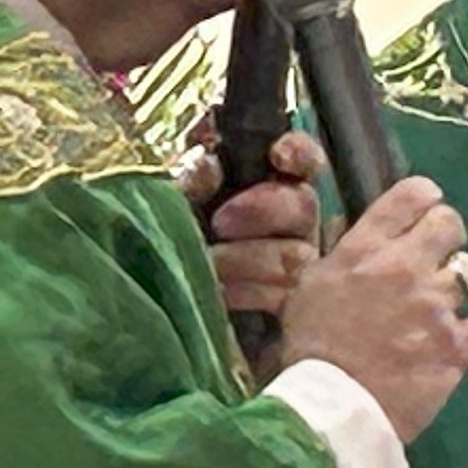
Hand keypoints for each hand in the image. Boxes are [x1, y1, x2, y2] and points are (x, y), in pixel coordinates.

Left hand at [184, 122, 328, 348]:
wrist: (163, 313)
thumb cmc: (174, 251)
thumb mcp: (176, 209)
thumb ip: (193, 183)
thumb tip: (210, 167)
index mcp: (269, 193)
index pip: (304, 164)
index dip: (299, 154)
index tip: (277, 155)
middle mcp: (291, 228)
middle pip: (303, 207)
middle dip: (264, 208)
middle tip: (221, 221)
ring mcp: (297, 271)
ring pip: (295, 254)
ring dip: (247, 257)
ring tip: (210, 264)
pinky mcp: (289, 311)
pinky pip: (284, 297)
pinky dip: (249, 292)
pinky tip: (222, 294)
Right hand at [274, 175, 467, 440]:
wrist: (330, 409)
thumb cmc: (311, 347)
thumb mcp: (311, 286)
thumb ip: (343, 253)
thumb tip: (362, 229)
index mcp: (366, 248)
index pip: (414, 193)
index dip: (424, 200)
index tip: (422, 215)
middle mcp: (407, 267)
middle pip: (451, 224)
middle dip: (447, 238)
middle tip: (434, 261)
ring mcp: (437, 306)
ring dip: (452, 292)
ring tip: (434, 314)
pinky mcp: (458, 345)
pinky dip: (467, 336)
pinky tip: (448, 347)